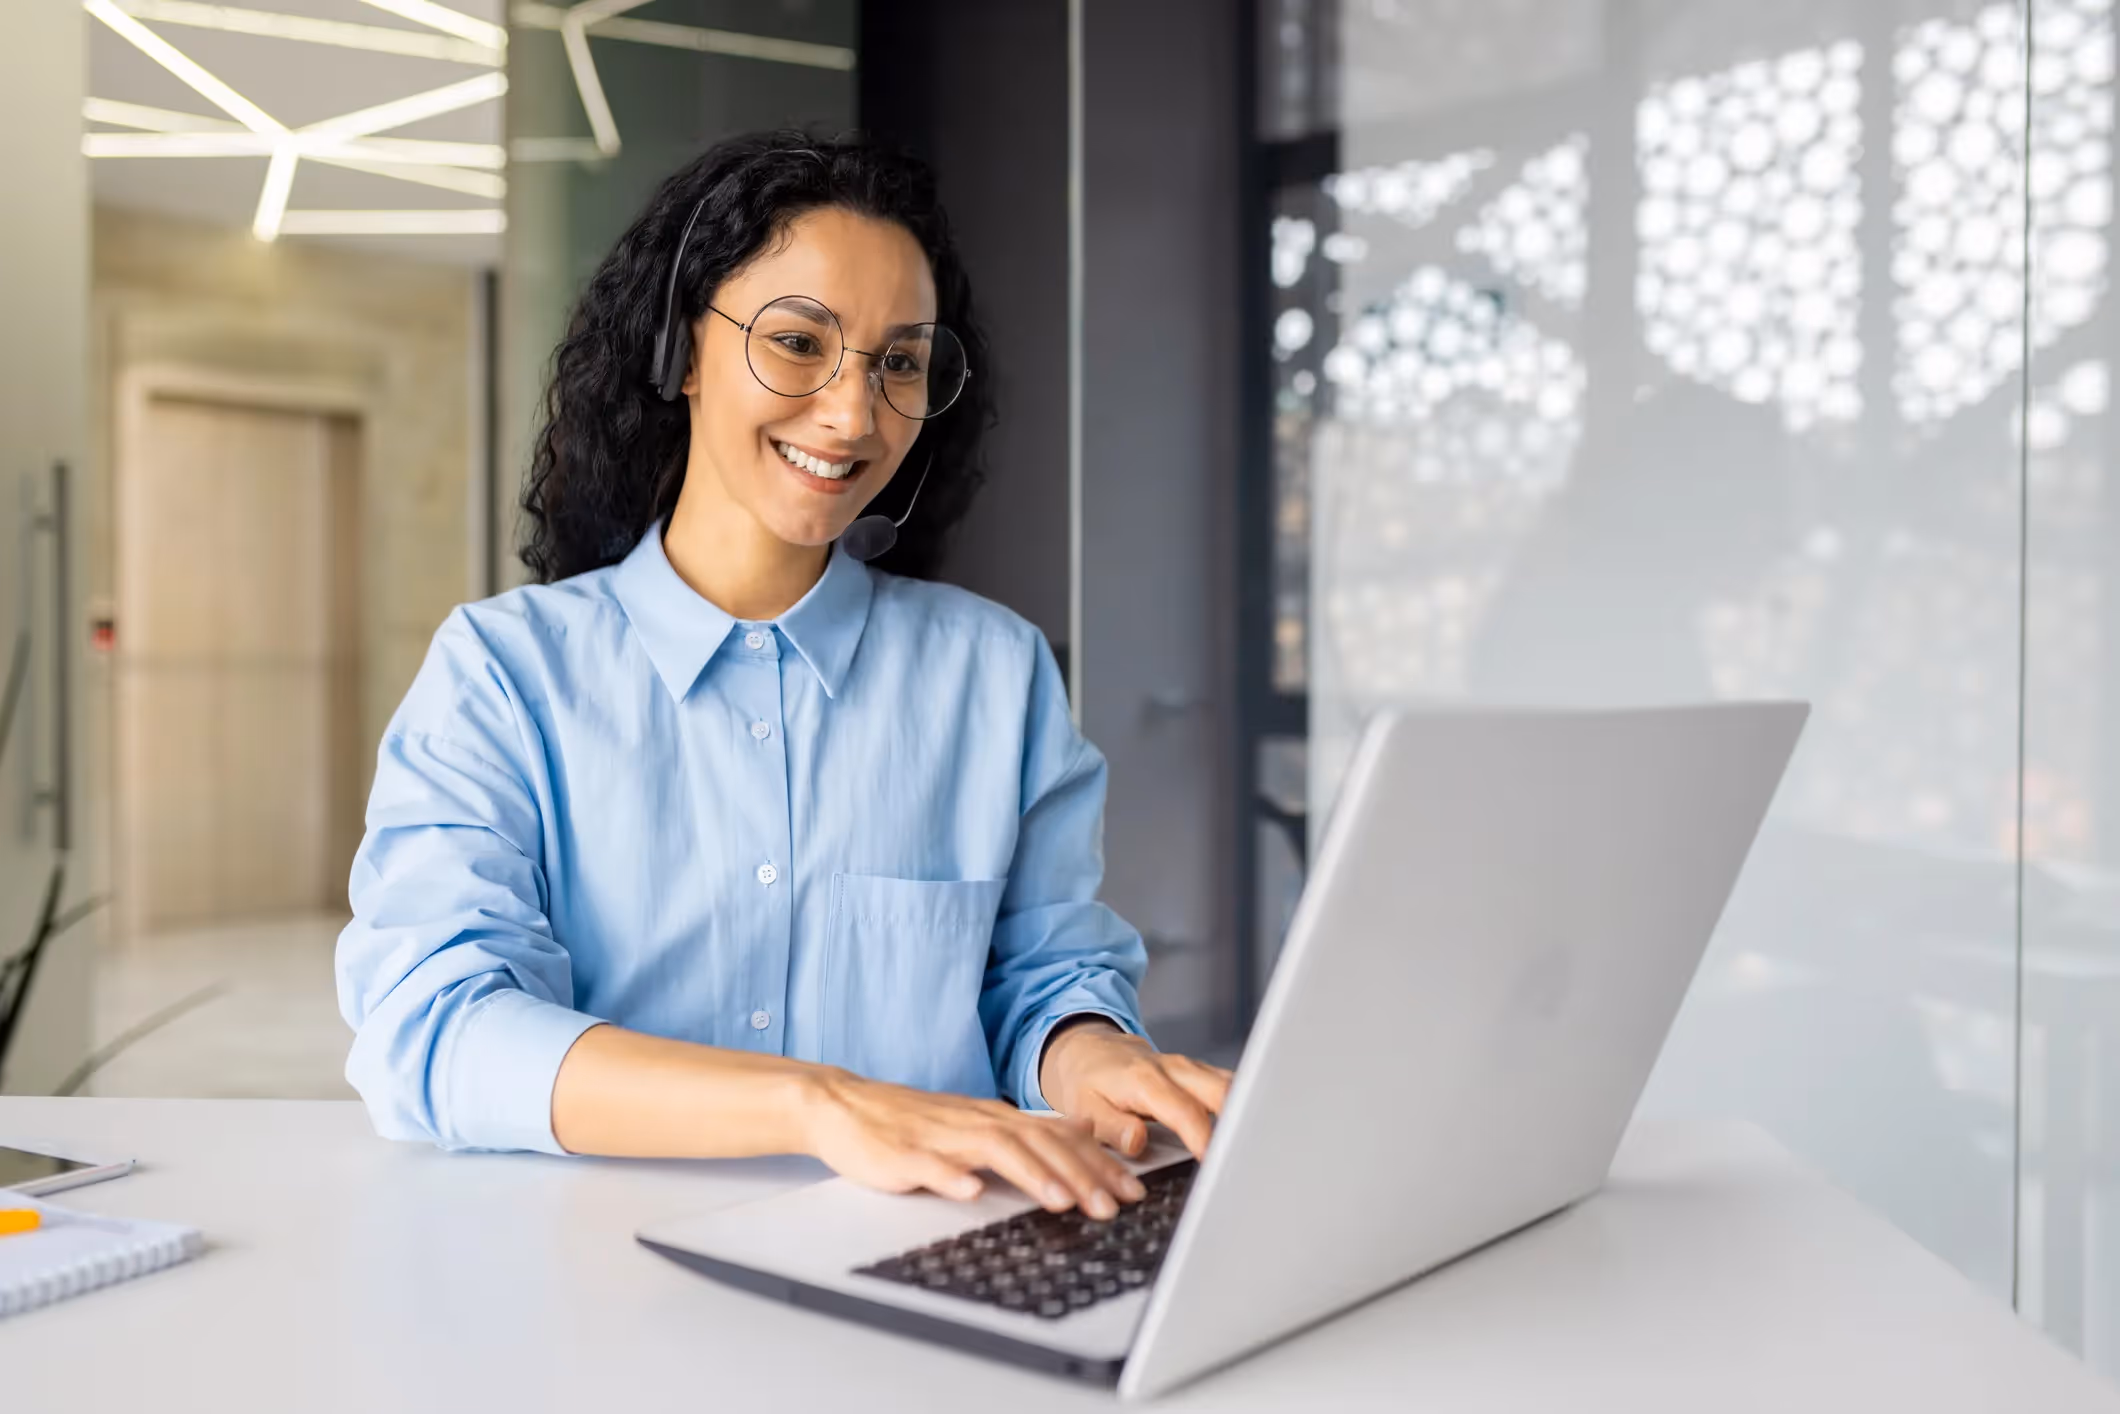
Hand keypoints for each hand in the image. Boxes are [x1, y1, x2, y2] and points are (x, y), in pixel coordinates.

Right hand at [799, 1067, 1147, 1218]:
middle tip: (1113, 1206)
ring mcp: (940, 1137)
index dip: (1099, 1162)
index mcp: (995, 1118)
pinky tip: (972, 1192)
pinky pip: (931, 1165)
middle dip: (1080, 1174)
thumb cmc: (912, 1125)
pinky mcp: (903, 1153)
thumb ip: (1021, 1136)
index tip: (1133, 1190)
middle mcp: (975, 1122)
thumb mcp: (974, 1127)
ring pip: (995, 1151)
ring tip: (1062, 1202)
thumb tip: (1077, 1144)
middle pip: (1038, 1143)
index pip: (1058, 1137)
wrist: (845, 1105)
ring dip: (1032, 1175)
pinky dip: (953, 1177)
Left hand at [1037, 1021, 1232, 1159]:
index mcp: (1144, 1080)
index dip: (1204, 1139)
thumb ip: (1112, 1127)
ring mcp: (1190, 1068)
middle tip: (1244, 1159)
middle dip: (1239, 1122)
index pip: (1185, 1112)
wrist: (1089, 1049)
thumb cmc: (1087, 1081)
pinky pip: (1226, 1085)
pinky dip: (1239, 1105)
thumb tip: (1138, 1140)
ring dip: (1244, 1113)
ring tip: (1252, 1149)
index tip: (1216, 1164)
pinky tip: (1245, 1130)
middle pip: (1221, 1090)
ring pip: (1230, 1085)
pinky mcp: (1198, 1072)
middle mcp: (1173, 1069)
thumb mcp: (1084, 1108)